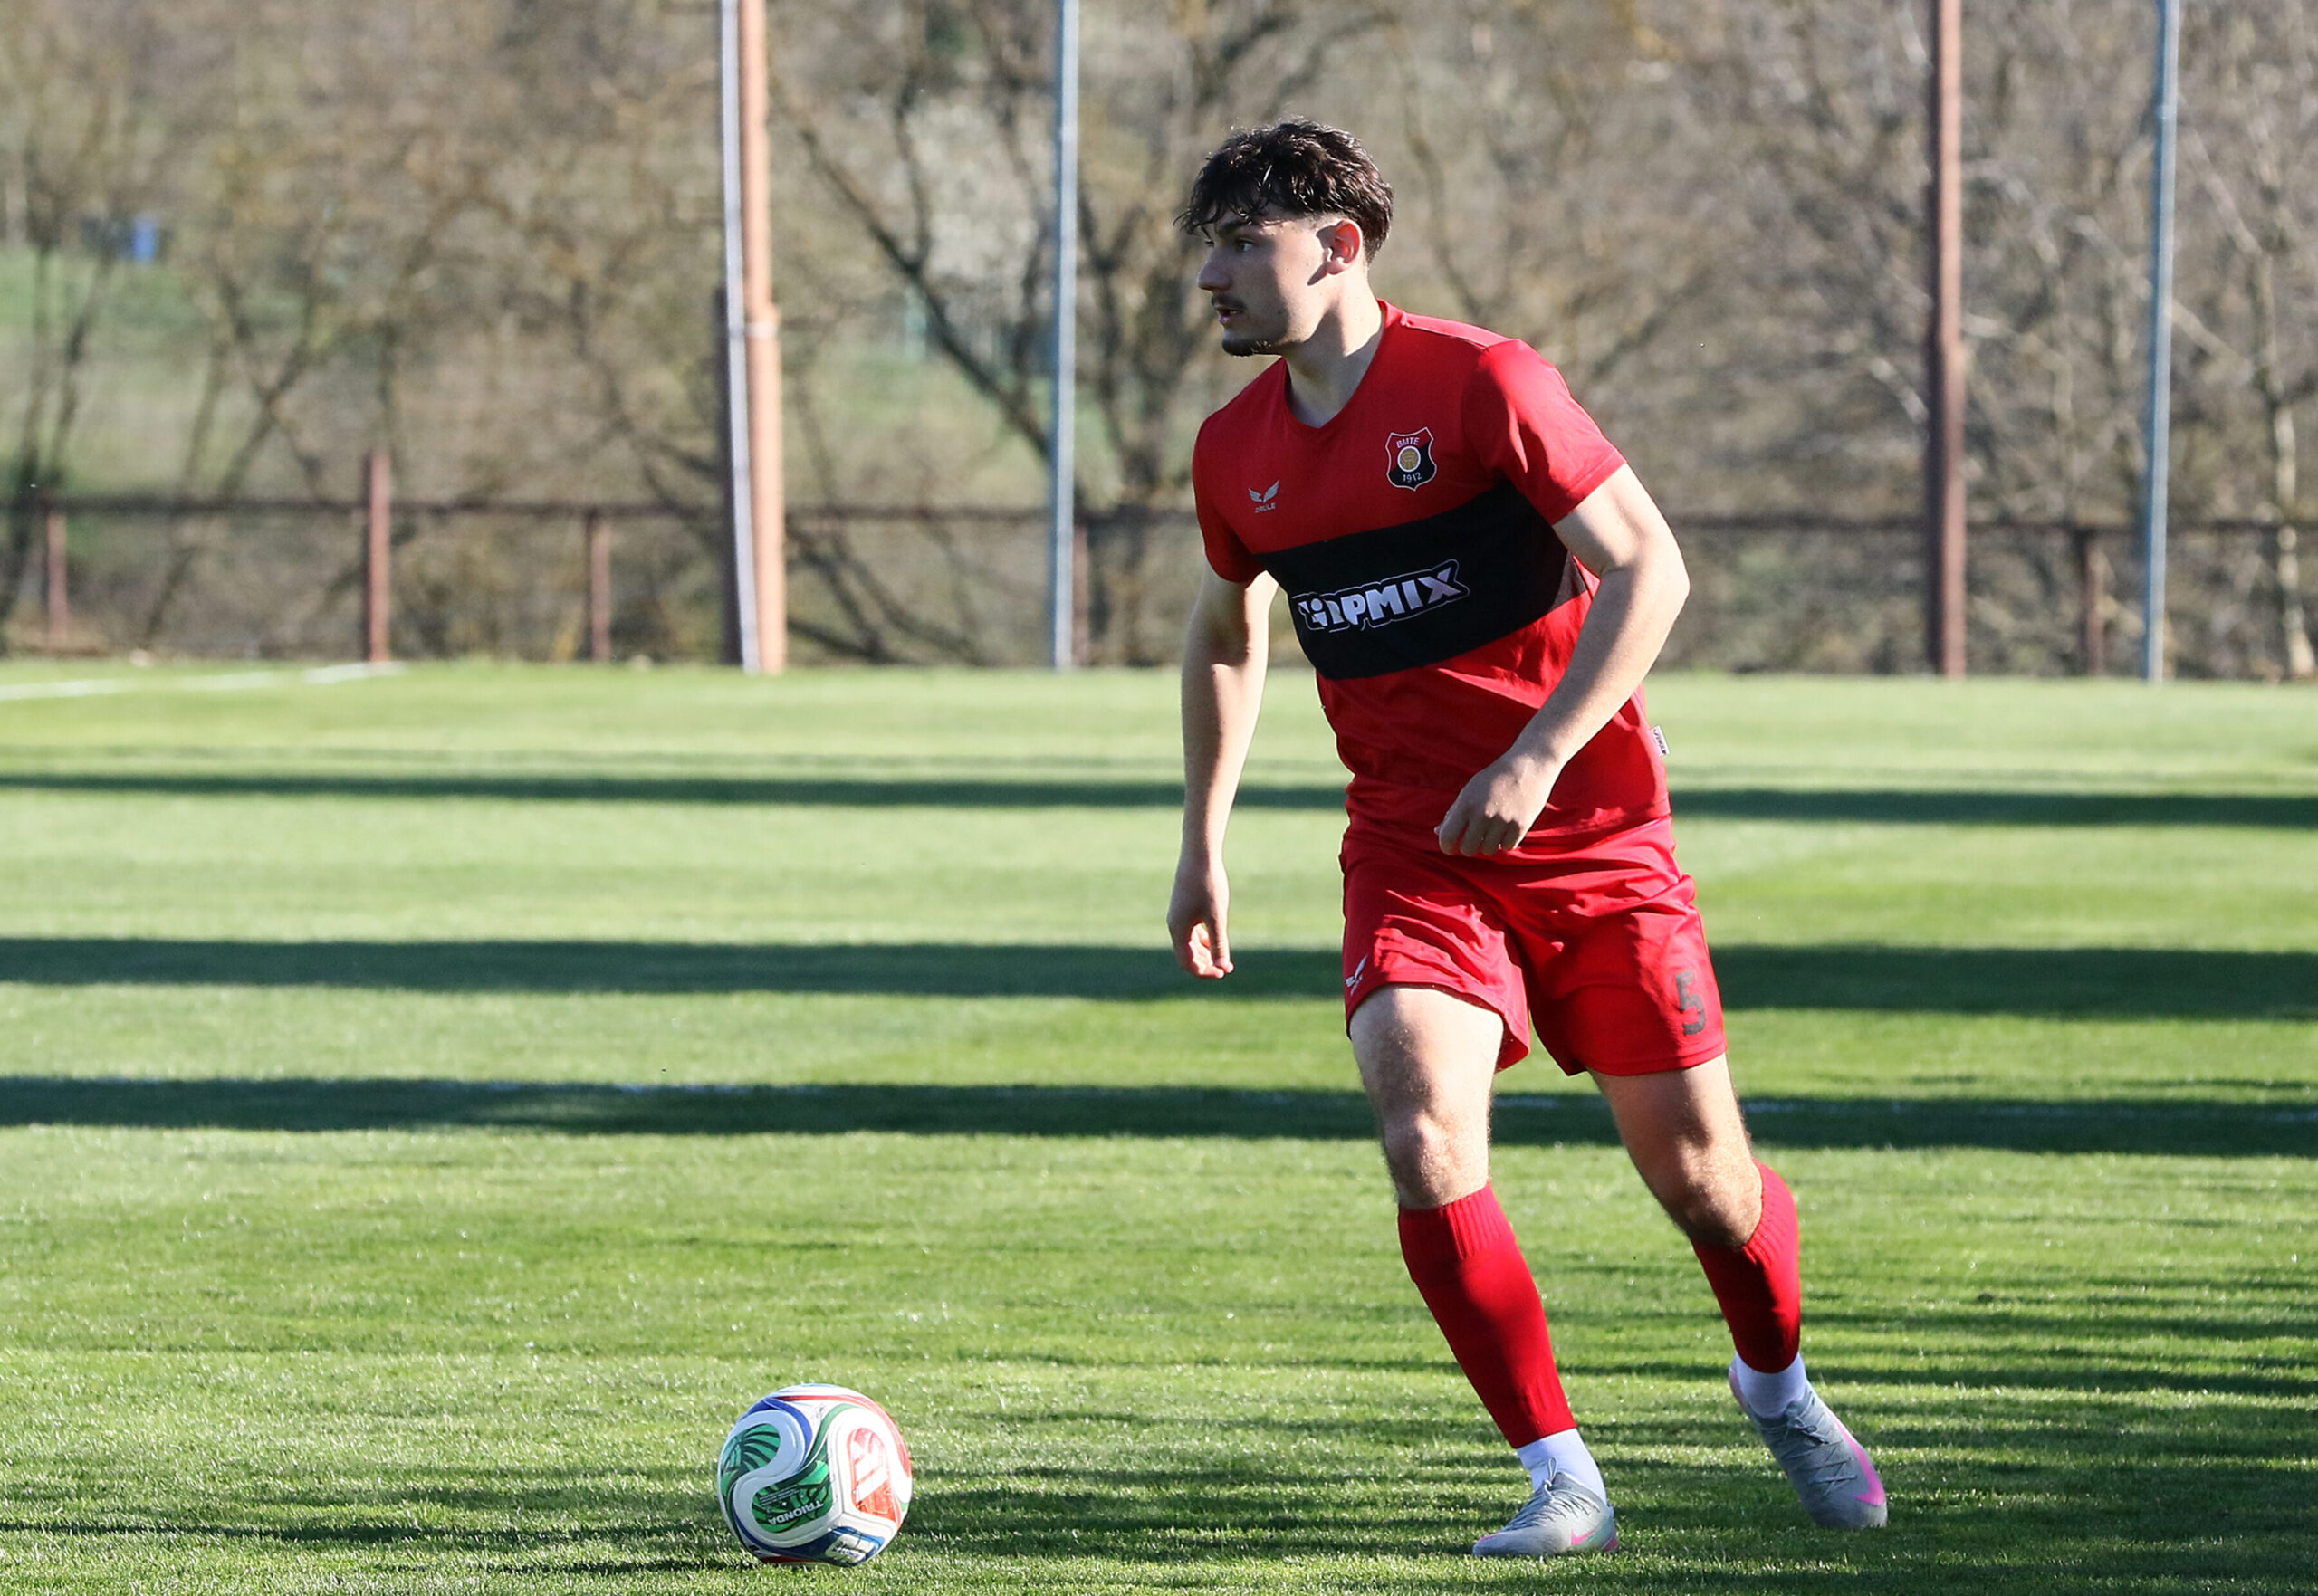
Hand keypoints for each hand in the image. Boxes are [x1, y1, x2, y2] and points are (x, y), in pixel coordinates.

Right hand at [1167, 856, 1233, 977]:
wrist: (1199, 855)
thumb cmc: (1208, 885)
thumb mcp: (1217, 916)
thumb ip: (1219, 943)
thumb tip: (1222, 967)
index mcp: (1179, 929)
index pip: (1187, 962)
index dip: (1204, 971)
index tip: (1223, 972)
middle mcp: (1175, 924)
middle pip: (1187, 955)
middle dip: (1206, 964)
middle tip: (1227, 968)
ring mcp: (1179, 915)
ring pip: (1190, 943)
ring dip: (1206, 953)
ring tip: (1224, 958)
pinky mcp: (1184, 907)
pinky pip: (1191, 931)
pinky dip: (1203, 940)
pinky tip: (1216, 940)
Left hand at [1436, 754, 1557, 856]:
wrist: (1529, 766)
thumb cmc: (1495, 778)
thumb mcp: (1470, 790)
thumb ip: (1454, 812)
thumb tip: (1437, 831)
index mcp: (1466, 804)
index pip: (1447, 837)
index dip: (1446, 846)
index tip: (1451, 847)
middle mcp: (1482, 814)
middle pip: (1468, 849)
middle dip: (1470, 846)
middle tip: (1476, 836)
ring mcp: (1502, 821)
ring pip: (1488, 850)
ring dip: (1489, 843)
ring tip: (1494, 828)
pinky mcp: (1520, 825)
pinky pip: (1507, 847)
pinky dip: (1506, 841)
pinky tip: (1508, 828)